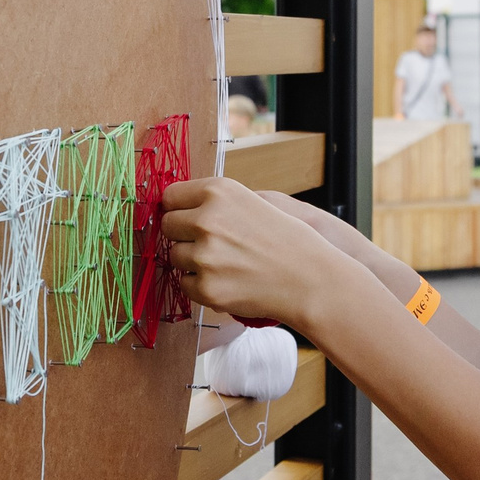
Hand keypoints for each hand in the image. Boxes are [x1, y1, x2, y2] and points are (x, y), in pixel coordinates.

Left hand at [159, 178, 358, 331]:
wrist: (311, 280)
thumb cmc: (288, 240)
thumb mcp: (255, 202)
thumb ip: (216, 202)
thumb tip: (177, 207)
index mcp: (219, 191)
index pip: (170, 196)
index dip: (178, 208)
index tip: (185, 217)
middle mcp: (207, 220)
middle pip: (167, 226)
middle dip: (183, 235)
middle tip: (212, 244)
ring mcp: (204, 256)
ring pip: (175, 256)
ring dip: (193, 262)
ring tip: (227, 263)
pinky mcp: (206, 288)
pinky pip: (185, 284)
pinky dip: (202, 286)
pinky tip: (229, 281)